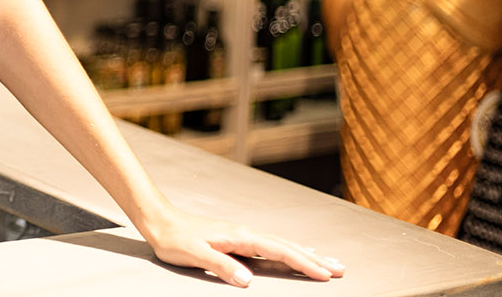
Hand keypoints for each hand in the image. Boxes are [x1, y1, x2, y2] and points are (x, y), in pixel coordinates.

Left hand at [140, 205, 345, 287]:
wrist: (160, 221)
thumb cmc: (175, 238)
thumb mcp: (195, 254)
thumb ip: (222, 266)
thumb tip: (248, 280)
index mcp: (240, 236)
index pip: (279, 251)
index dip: (303, 263)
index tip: (324, 273)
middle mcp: (245, 234)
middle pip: (287, 247)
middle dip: (314, 259)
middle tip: (340, 269)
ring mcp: (243, 236)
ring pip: (282, 246)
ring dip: (306, 255)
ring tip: (328, 262)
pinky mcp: (238, 240)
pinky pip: (271, 247)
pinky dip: (289, 252)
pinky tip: (296, 254)